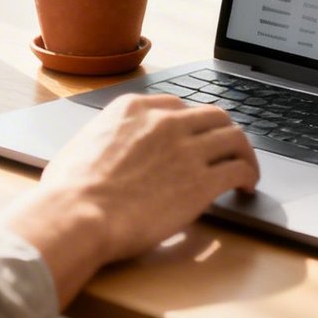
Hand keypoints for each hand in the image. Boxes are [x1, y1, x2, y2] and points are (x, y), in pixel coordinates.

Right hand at [2, 94, 259, 304]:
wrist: (79, 213)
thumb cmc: (69, 189)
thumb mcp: (81, 145)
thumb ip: (104, 139)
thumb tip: (104, 150)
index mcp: (133, 108)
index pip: (175, 105)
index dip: (188, 122)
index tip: (192, 136)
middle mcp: (164, 121)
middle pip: (212, 115)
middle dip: (222, 131)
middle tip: (225, 149)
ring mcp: (186, 149)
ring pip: (234, 137)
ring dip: (243, 152)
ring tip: (245, 168)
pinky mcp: (202, 181)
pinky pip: (239, 169)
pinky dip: (248, 175)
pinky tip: (246, 187)